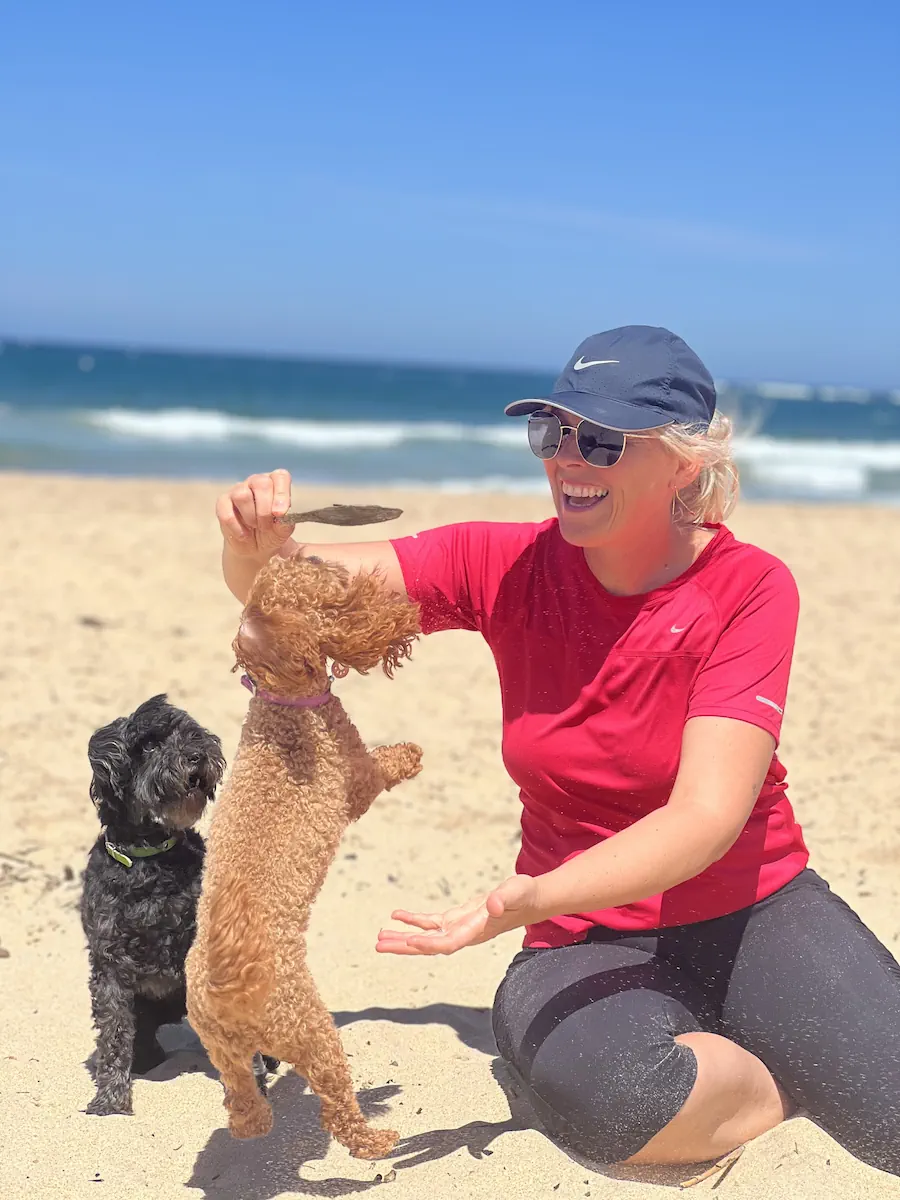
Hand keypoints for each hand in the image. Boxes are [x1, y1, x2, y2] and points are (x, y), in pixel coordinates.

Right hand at [216, 470, 295, 558]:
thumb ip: (285, 522)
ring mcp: (238, 490)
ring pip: (242, 495)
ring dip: (250, 516)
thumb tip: (281, 515)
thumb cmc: (272, 532)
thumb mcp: (283, 530)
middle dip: (265, 509)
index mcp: (276, 483)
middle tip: (266, 526)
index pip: (280, 477)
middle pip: (261, 483)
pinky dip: (236, 527)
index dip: (281, 494)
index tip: (280, 513)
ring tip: (254, 527)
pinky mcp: (223, 502)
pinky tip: (244, 535)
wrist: (255, 549)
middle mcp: (256, 482)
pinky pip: (226, 512)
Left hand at [375, 875, 539, 955]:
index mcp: (476, 931)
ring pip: (426, 937)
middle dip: (404, 946)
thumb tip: (491, 904)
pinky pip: (431, 923)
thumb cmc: (524, 895)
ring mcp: (459, 928)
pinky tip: (397, 916)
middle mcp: (464, 934)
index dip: (429, 944)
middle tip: (378, 946)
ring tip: (379, 938)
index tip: (410, 941)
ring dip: (403, 937)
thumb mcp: (516, 891)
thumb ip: (504, 898)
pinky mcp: (457, 918)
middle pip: (429, 946)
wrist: (529, 900)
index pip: (448, 943)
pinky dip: (414, 920)